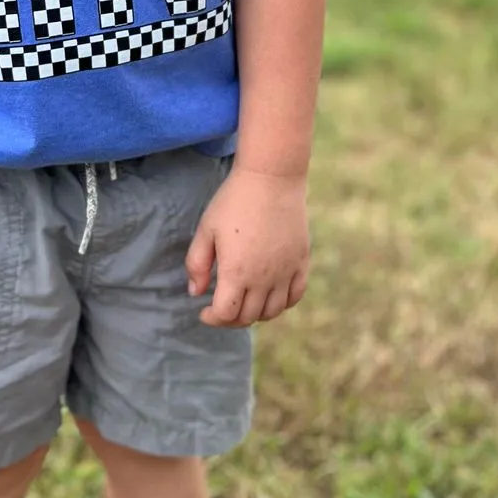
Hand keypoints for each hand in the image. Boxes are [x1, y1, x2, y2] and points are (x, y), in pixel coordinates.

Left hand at [185, 168, 309, 327]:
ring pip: (273, 311)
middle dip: (231, 318)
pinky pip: (296, 295)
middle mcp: (264, 278)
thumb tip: (196, 293)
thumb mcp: (206, 229)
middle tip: (221, 307)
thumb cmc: (234, 201)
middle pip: (249, 317)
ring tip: (244, 302)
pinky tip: (270, 295)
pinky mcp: (301, 261)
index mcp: (237, 272)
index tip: (204, 311)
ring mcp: (286, 271)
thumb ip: (197, 264)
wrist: (272, 178)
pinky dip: (283, 303)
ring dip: (256, 314)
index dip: (213, 318)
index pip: (226, 314)